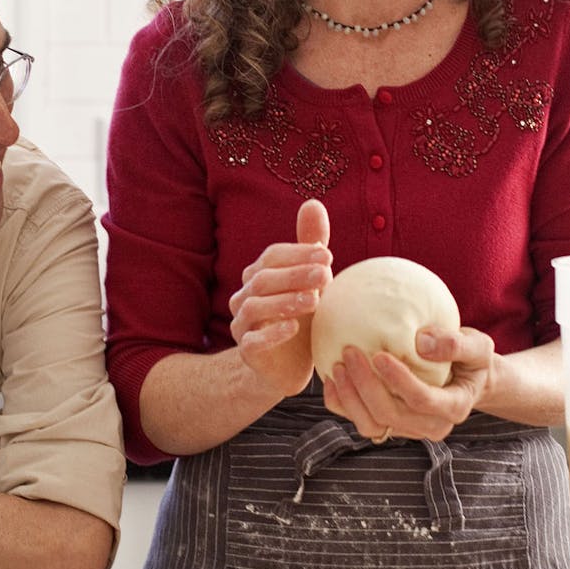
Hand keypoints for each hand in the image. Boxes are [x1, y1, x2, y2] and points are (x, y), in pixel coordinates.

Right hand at [227, 199, 333, 397]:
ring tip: (315, 300)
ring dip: (285, 301)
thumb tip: (312, 202)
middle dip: (295, 275)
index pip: (272, 257)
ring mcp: (242, 325)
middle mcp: (244, 296)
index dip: (297, 254)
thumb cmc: (300, 316)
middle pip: (263, 279)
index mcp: (258, 275)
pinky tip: (294, 328)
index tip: (327, 255)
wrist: (286, 366)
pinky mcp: (248, 353)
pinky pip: (252, 342)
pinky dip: (271, 334)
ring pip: (254, 307)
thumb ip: (310, 245)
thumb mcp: (310, 280)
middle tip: (326, 275)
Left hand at [322, 325, 496, 441]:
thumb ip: (456, 344)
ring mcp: (407, 428)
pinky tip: (331, 377)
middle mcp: (430, 426)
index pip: (422, 401)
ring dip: (350, 397)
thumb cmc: (471, 358)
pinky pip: (359, 420)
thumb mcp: (478, 346)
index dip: (399, 381)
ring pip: (371, 425)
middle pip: (390, 415)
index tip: (378, 355)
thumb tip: (422, 342)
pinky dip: (341, 402)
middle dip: (366, 386)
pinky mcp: (388, 424)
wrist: (464, 376)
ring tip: (337, 365)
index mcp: (454, 407)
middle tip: (349, 351)